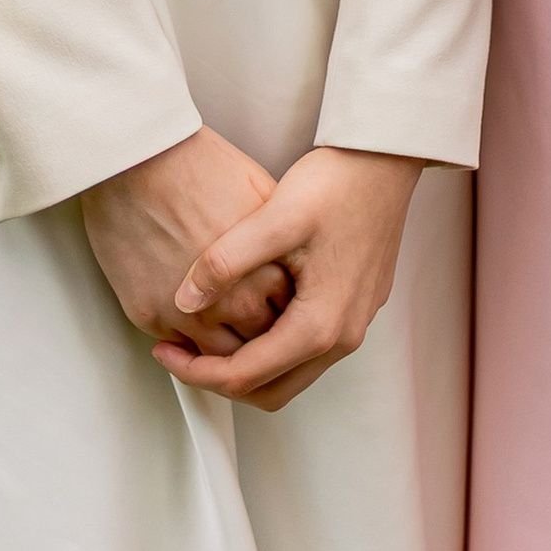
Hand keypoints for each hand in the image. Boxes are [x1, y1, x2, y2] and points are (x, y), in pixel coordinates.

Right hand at [80, 129, 291, 354]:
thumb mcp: (263, 197)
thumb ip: (279, 245)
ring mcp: (187, 316)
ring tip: (225, 328)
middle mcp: (229, 303)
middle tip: (258, 331)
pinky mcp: (150, 317)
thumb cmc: (197, 168)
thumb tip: (290, 264)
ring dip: (223, 350)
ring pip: (217, 358)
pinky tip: (196, 322)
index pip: (289, 322)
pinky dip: (189, 344)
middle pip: (257, 348)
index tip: (284, 313)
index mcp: (263, 275)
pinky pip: (179, 349)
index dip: (287, 319)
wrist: (139, 160)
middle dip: (260, 342)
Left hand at [152, 147, 424, 412]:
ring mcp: (353, 324)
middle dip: (218, 379)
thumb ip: (224, 263)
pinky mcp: (354, 306)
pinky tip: (246, 311)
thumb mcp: (273, 218)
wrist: (387, 159)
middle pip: (270, 391)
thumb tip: (181, 301)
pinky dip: (270, 347)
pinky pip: (307, 349)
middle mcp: (342, 337)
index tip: (163, 350)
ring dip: (246, 364)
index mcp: (319, 325)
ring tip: (206, 332)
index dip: (195, 371)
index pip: (246, 376)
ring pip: (290, 373)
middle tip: (179, 352)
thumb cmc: (338, 184)